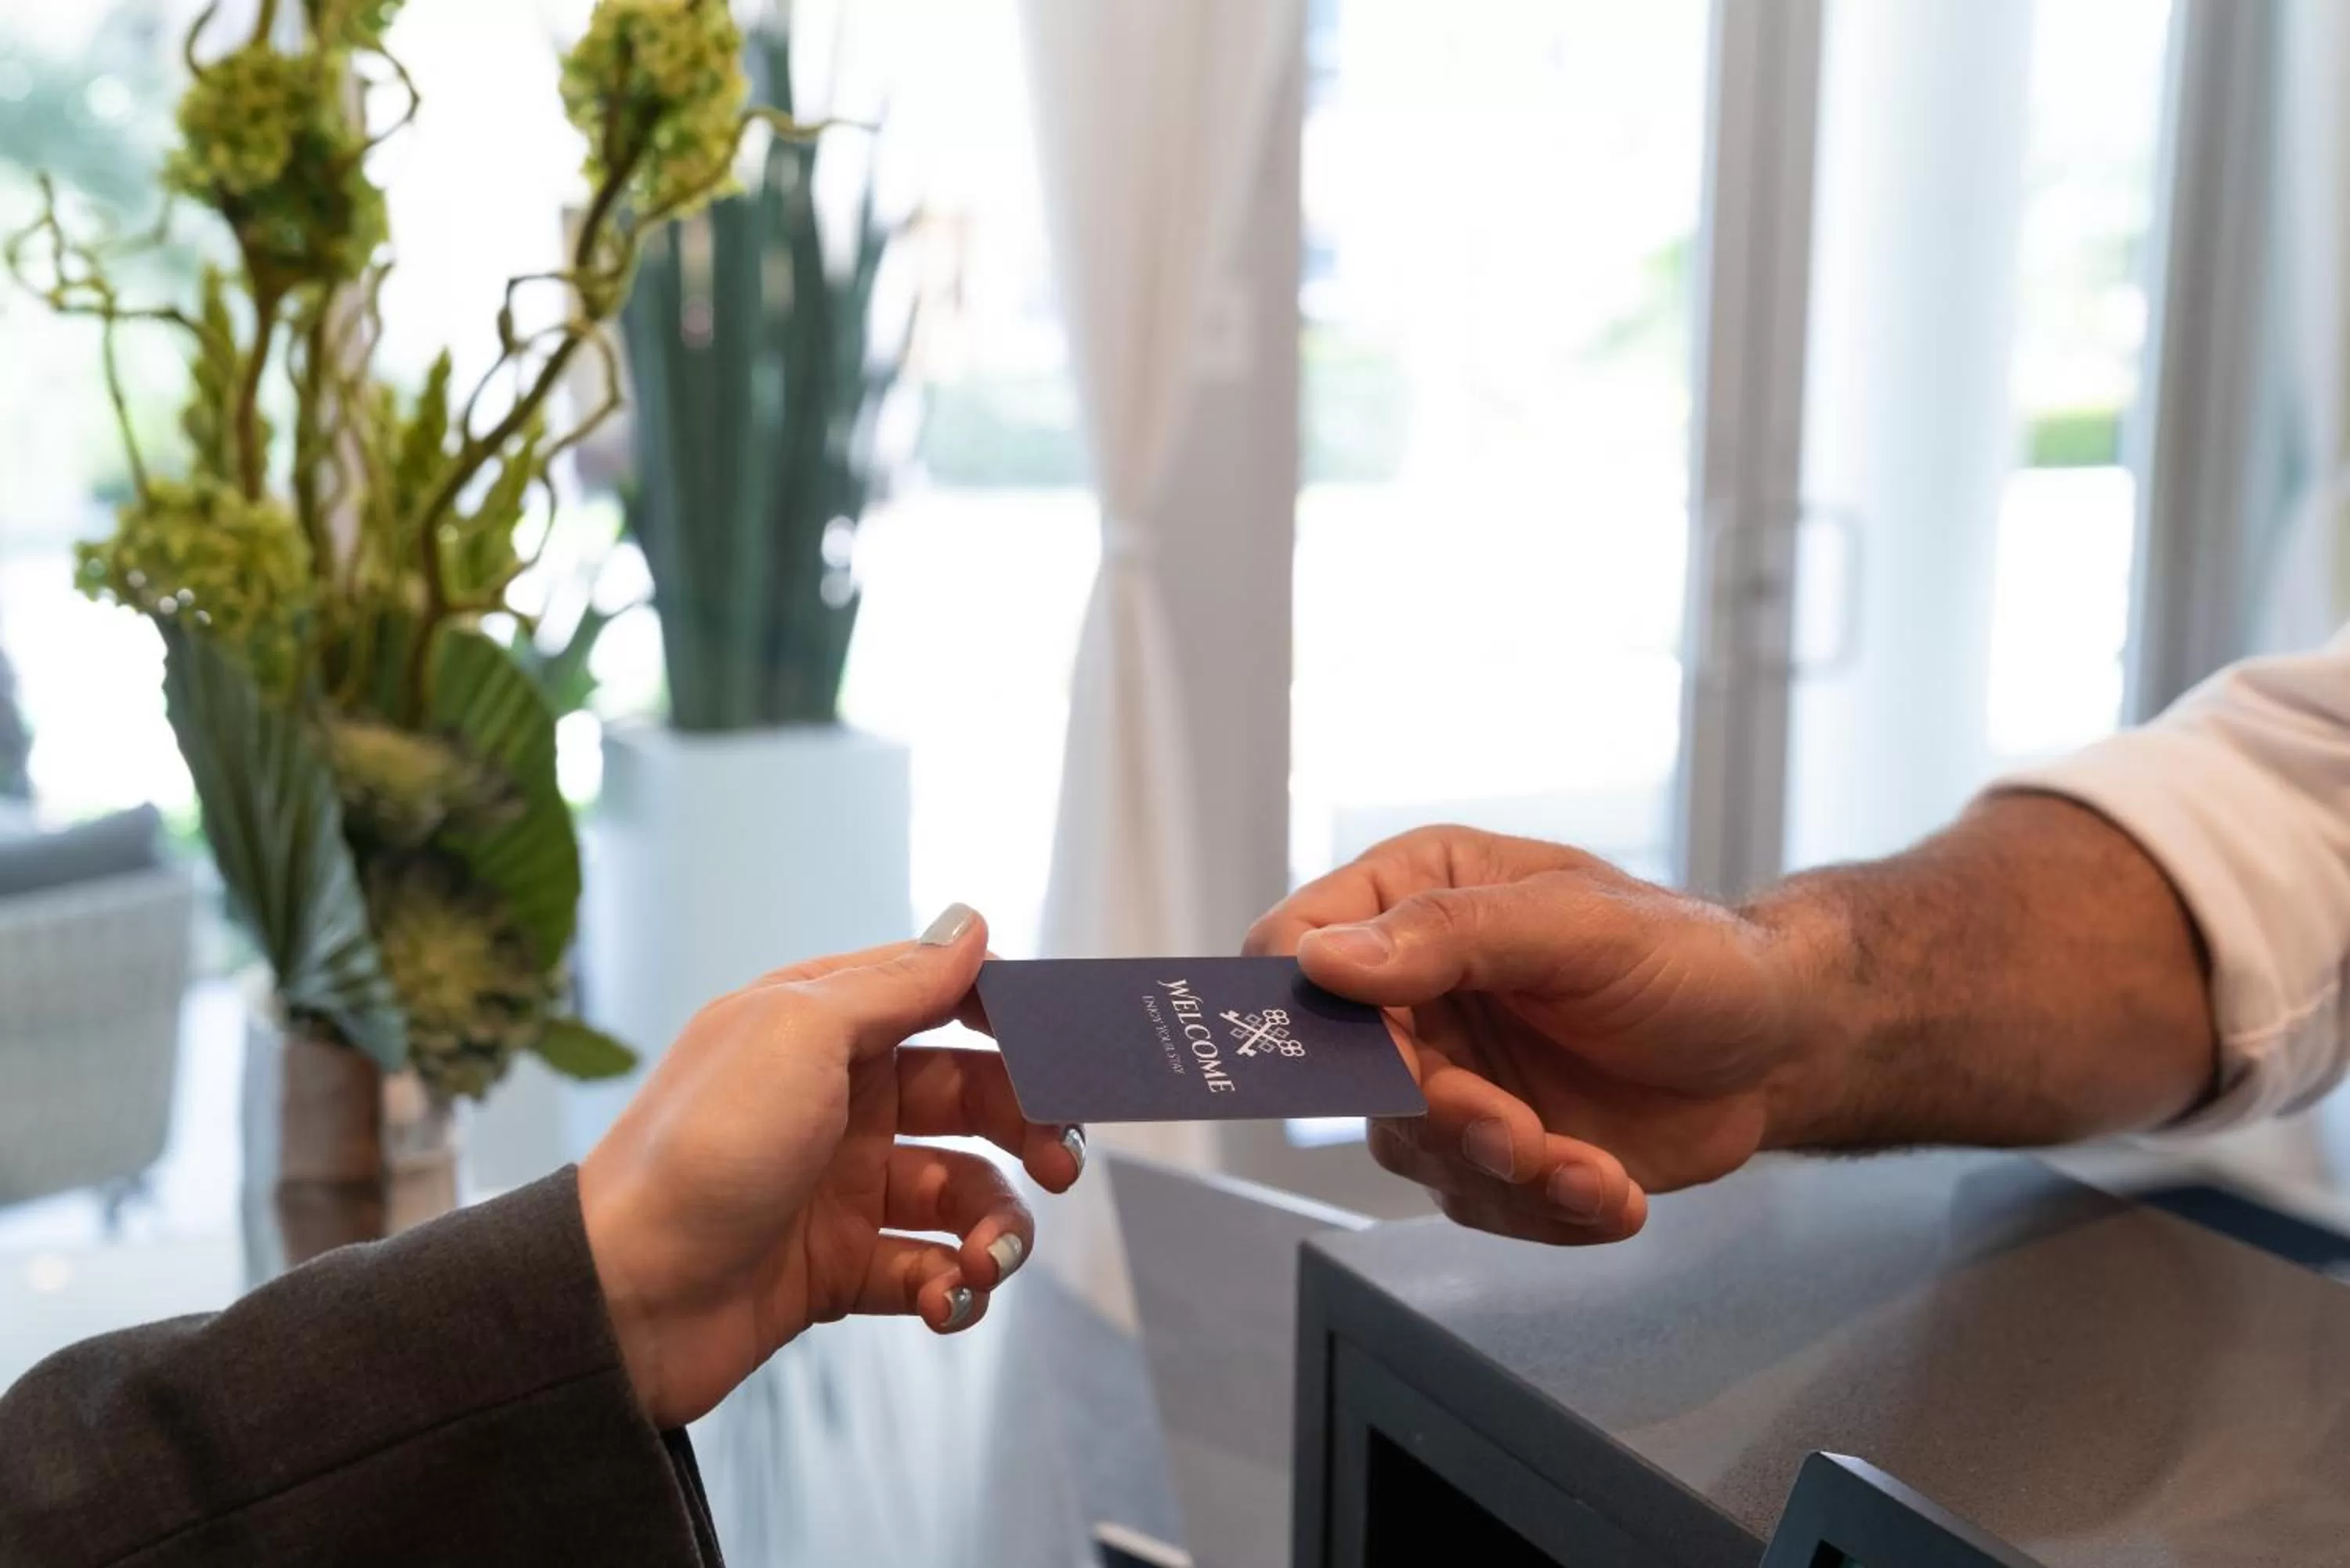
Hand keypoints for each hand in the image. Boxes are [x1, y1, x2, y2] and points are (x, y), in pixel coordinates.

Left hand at [577, 905, 1084, 1427]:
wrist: (620, 1303)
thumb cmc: (699, 1152)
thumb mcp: (800, 1036)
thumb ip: (896, 982)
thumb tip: (970, 924)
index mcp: (824, 1025)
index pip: (942, 997)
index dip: (1012, 1018)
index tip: (1070, 1045)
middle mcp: (839, 1099)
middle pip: (973, 1097)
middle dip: (1030, 1126)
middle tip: (1061, 1158)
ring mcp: (842, 1186)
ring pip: (965, 1192)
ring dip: (998, 1224)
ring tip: (988, 1256)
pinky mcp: (841, 1267)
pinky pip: (929, 1268)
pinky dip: (953, 1286)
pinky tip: (945, 1297)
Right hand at [1247, 828, 1815, 1245]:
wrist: (1777, 1046)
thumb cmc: (1690, 956)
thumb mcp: (1578, 925)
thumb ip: (1450, 935)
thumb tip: (1325, 959)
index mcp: (1413, 897)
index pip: (1293, 946)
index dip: (1302, 1006)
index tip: (1370, 1055)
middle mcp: (1413, 989)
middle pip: (1347, 1072)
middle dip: (1440, 1115)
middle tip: (1517, 1133)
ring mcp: (1447, 1076)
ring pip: (1411, 1151)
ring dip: (1505, 1173)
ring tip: (1590, 1172)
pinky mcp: (1489, 1151)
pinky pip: (1477, 1203)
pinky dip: (1547, 1211)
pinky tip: (1611, 1190)